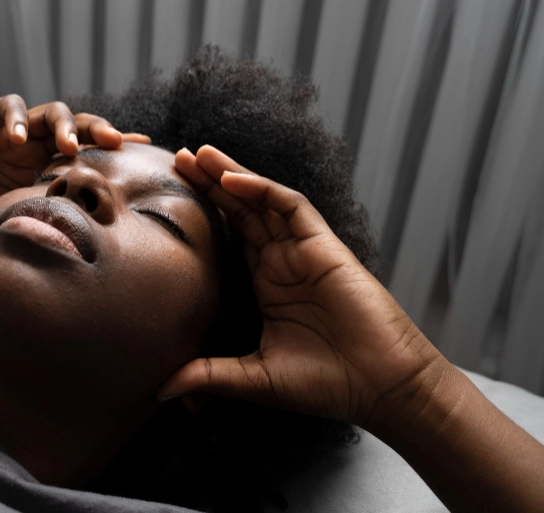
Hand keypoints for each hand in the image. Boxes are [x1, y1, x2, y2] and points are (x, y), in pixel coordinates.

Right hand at [0, 95, 148, 236]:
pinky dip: (14, 118)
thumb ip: (25, 231)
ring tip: (67, 146)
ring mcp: (14, 128)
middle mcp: (37, 143)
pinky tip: (14, 137)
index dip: (115, 149)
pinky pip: (8, 107)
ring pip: (50, 113)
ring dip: (63, 126)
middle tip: (113, 143)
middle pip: (78, 127)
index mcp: (47, 166)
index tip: (145, 152)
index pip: (89, 154)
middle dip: (98, 131)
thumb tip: (59, 258)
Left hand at [158, 145, 447, 428]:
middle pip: (240, 210)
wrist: (381, 389)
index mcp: (267, 284)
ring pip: (262, 200)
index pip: (228, 236)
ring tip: (198, 154)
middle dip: (209, 183)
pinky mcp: (325, 246)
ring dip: (231, 175)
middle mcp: (283, 262)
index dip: (202, 212)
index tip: (168, 195)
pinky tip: (231, 180)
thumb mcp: (254, 378)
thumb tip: (161, 388)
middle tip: (176, 158)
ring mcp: (303, 251)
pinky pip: (291, 207)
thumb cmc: (326, 384)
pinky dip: (262, 190)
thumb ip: (209, 375)